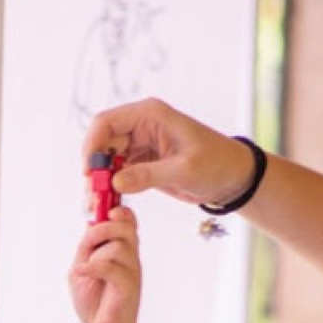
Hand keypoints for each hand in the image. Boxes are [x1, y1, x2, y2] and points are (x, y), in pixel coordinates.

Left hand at [69, 206, 141, 322]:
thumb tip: (90, 223)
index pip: (128, 221)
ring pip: (116, 247)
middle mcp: (130, 258)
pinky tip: (81, 274)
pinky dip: (91, 268)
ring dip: (95, 256)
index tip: (105, 211)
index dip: (118, 211)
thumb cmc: (93, 301)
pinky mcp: (129, 286)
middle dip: (103, 228)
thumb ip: (87, 246)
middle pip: (125, 227)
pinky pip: (110, 267)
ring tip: (86, 272)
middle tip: (88, 243)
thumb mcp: (82, 266)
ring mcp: (132, 271)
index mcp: (122, 250)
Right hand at [82, 98, 250, 208]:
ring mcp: (139, 145)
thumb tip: (114, 183)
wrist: (233, 178)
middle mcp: (140, 127)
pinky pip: (117, 175)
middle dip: (94, 170)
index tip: (90, 173)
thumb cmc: (217, 164)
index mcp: (150, 115)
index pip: (106, 122)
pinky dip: (110, 189)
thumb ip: (148, 175)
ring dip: (100, 183)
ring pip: (106, 162)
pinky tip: (109, 205)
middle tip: (93, 198)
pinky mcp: (141, 164)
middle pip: (101, 144)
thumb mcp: (184, 170)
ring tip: (98, 207)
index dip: (92, 146)